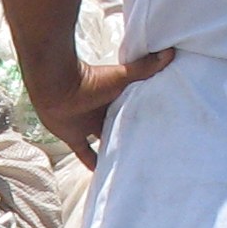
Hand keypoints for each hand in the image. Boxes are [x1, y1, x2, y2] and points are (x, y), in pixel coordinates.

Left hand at [26, 50, 175, 163]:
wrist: (56, 86)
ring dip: (114, 151)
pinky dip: (93, 164)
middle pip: (119, 128)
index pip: (132, 111)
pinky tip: (104, 175)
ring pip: (104, 142)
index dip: (143, 119)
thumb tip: (170, 52)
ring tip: (133, 166)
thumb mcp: (122, 77)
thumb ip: (144, 68)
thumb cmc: (90, 80)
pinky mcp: (74, 137)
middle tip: (150, 153)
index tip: (160, 130)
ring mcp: (87, 125)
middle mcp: (103, 112)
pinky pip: (86, 154)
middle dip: (130, 137)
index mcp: (115, 98)